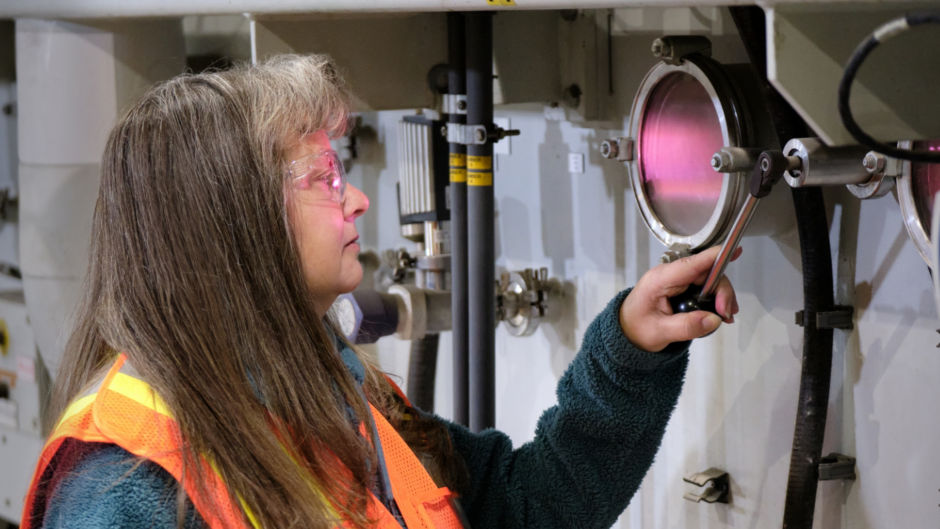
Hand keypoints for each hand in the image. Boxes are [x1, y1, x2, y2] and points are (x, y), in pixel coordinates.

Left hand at [619, 246, 740, 351]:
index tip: (734, 251)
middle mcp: (670, 275)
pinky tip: (719, 314)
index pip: (691, 264)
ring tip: (725, 317)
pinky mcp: (683, 288)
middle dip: (722, 292)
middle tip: (726, 314)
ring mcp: (677, 281)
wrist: (627, 331)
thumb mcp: (659, 332)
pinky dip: (716, 300)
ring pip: (709, 281)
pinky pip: (705, 288)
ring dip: (721, 298)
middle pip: (706, 273)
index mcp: (660, 279)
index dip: (713, 256)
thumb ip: (686, 327)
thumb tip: (713, 320)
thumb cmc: (636, 327)